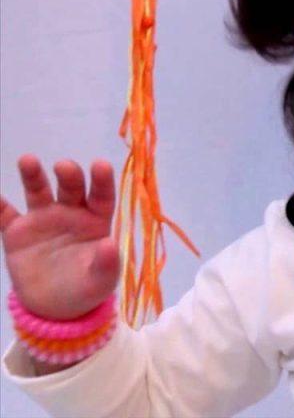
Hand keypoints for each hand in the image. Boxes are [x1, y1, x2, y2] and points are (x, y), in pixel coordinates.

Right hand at [0, 155, 120, 319]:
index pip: (102, 197)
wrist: (55, 307)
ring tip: (28, 160)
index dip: (102, 181)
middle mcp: (71, 213)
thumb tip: (110, 244)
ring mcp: (43, 220)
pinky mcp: (17, 233)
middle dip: (69, 175)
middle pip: (71, 189)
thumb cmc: (87, 287)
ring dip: (33, 176)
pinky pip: (5, 216)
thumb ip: (107, 264)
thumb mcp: (101, 280)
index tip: (100, 165)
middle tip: (64, 166)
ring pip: (39, 192)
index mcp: (96, 221)